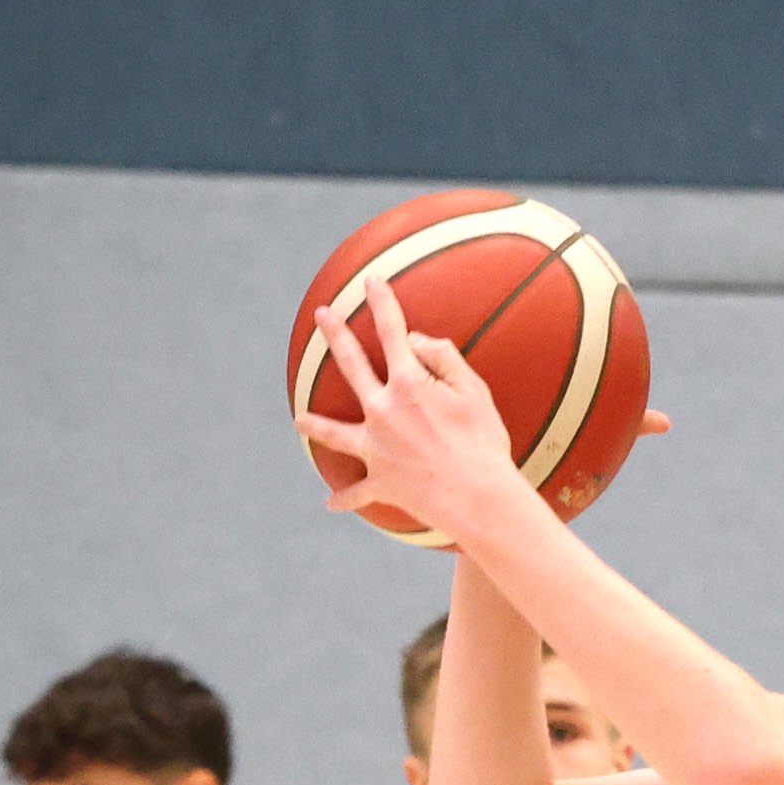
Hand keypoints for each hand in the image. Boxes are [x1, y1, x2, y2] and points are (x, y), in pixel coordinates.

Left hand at [300, 276, 529, 544]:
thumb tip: (414, 341)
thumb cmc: (484, 444)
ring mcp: (377, 448)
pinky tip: (330, 503)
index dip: (382, 302)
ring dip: (315, 425)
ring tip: (299, 420)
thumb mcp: (474, 391)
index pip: (391, 331)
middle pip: (351, 366)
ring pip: (335, 434)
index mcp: (408, 383)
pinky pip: (357, 492)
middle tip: (323, 316)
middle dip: (336, 336)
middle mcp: (383, 411)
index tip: (372, 281)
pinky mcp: (382, 483)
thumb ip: (443, 357)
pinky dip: (345, 499)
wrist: (478, 500)